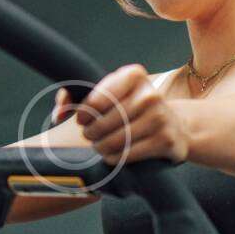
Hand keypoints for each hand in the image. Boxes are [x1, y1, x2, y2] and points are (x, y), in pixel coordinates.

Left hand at [53, 64, 189, 165]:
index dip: (83, 114)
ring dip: (100, 147)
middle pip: (104, 122)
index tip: (81, 120)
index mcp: (134, 75)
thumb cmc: (133, 109)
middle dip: (91, 133)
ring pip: (115, 140)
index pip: (96, 99)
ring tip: (99, 146)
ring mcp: (160, 117)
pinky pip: (128, 154)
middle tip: (90, 136)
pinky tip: (112, 156)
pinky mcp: (166, 140)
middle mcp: (150, 94)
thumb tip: (58, 112)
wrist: (176, 126)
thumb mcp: (110, 93)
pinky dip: (114, 158)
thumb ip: (76, 95)